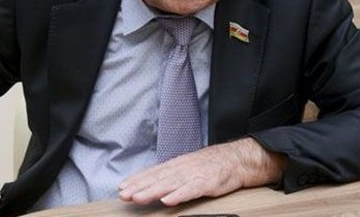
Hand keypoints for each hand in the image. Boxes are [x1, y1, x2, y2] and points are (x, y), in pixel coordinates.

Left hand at [118, 137, 286, 205]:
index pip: (153, 172)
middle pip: (158, 178)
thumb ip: (171, 175)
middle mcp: (183, 168)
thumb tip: (152, 183)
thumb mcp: (188, 167)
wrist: (237, 159)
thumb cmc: (212, 165)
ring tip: (139, 198)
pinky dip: (179, 195)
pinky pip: (192, 190)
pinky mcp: (208, 183)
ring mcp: (195, 174)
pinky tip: (168, 200)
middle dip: (139, 186)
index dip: (137, 180)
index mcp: (177, 164)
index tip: (122, 187)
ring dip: (153, 191)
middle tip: (124, 195)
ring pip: (170, 184)